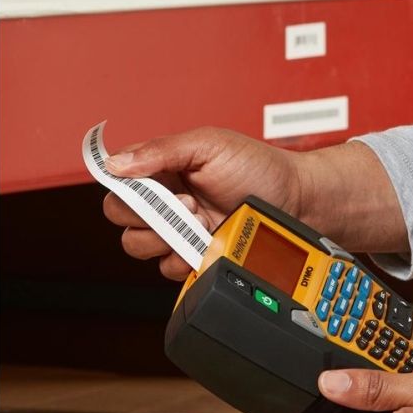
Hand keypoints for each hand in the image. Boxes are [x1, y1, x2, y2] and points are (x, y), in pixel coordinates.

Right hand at [101, 127, 407, 279]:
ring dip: (164, 237)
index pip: (118, 181)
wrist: (297, 202)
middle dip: (146, 214)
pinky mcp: (193, 258)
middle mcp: (166, 201)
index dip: (125, 186)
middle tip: (186, 205)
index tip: (147, 186)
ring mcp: (179, 232)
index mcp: (163, 170)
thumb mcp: (208, 145)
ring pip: (138, 246)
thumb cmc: (259, 168)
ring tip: (200, 223)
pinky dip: (180, 260)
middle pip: (121, 217)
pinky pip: (166, 268)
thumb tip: (116, 164)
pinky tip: (204, 245)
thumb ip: (162, 151)